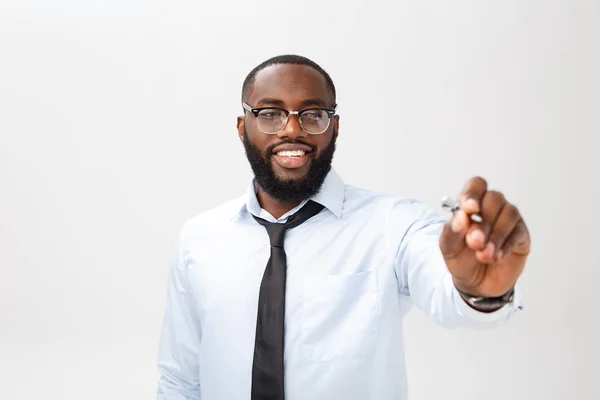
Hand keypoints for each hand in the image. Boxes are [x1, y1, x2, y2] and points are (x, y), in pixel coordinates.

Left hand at [439, 177, 530, 297]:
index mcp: (472, 204)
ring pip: (509, 214)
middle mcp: (492, 207)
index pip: (476, 185)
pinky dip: (505, 246)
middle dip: (484, 222)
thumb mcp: (448, 247)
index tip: (469, 209)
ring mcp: (509, 219)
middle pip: (494, 198)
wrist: (476, 284)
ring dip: (495, 236)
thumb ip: (452, 231)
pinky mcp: (521, 235)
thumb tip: (461, 217)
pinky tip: (495, 257)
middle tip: (474, 242)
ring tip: (484, 255)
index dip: (473, 193)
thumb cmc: (461, 258)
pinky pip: (518, 233)